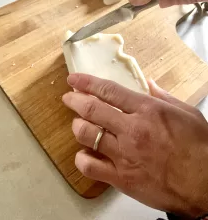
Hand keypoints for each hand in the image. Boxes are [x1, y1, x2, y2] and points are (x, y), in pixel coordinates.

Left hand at [62, 73, 207, 217]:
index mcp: (147, 111)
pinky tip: (85, 154)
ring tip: (78, 123)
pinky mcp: (121, 178)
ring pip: (87, 135)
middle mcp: (132, 130)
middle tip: (68, 97)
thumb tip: (149, 83)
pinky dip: (82, 158)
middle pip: (92, 110)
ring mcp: (124, 155)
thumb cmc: (199, 148)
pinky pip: (90, 166)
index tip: (74, 79)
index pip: (108, 91)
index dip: (87, 82)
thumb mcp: (186, 113)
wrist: (205, 184)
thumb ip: (163, 96)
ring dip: (78, 126)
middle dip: (75, 100)